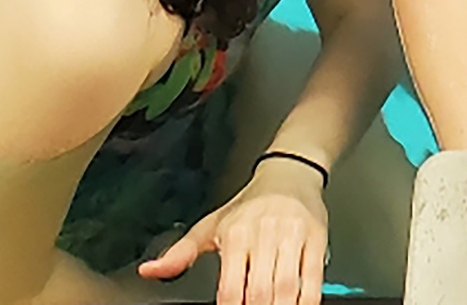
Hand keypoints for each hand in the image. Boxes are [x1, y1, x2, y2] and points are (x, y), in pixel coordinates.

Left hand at [136, 155, 328, 304]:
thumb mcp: (211, 225)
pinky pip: (313, 277)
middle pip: (259, 291)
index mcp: (236, 234)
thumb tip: (149, 271)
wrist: (290, 173)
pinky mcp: (316, 238)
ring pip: (286, 286)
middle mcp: (264, 235)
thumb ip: (180, 253)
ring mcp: (292, 237)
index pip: (229, 287)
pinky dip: (308, 299)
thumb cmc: (250, 204)